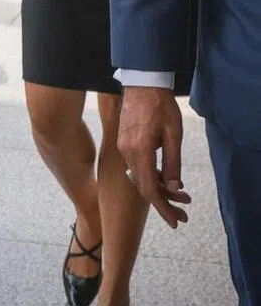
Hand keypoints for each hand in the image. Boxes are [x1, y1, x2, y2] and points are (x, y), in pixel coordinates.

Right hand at [118, 86, 190, 227]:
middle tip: (182, 214)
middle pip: (143, 186)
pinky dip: (150, 175)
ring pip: (139, 176)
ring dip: (158, 188)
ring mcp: (123, 146)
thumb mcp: (174, 136)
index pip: (149, 188)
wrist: (142, 83)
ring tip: (179, 196)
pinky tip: (163, 177)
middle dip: (163, 203)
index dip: (163, 208)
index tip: (175, 222)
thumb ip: (173, 164)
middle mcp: (127, 151)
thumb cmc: (161, 107)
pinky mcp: (123, 141)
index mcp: (139, 151)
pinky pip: (136, 165)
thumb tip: (174, 189)